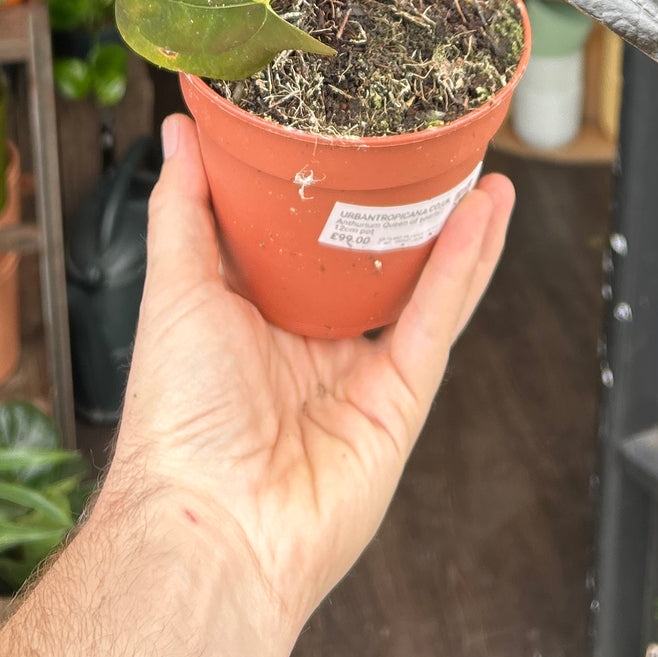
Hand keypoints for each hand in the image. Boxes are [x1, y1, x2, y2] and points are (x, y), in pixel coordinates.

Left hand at [102, 113, 514, 644]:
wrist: (210, 524)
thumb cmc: (178, 423)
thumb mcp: (175, 289)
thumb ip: (183, 209)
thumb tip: (179, 132)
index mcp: (257, 319)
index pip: (303, 243)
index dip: (331, 192)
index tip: (350, 135)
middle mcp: (313, 347)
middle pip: (375, 263)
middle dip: (407, 209)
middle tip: (432, 149)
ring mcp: (361, 376)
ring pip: (421, 288)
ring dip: (457, 231)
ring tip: (482, 171)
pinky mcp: (399, 404)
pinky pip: (436, 323)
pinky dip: (463, 268)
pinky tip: (482, 217)